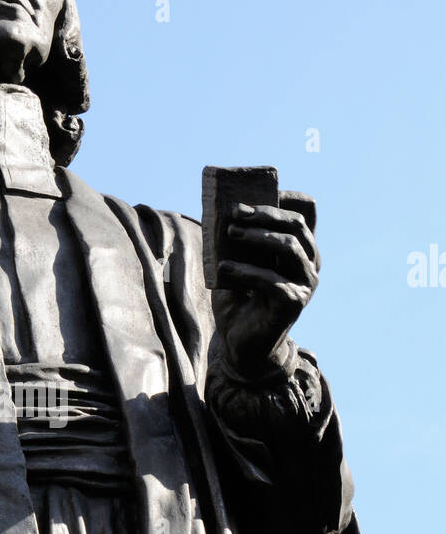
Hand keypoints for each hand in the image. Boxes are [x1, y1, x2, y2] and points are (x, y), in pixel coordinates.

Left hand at [211, 199, 319, 377]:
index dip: (286, 196)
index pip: (305, 211)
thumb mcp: (237, 262)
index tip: (258, 191)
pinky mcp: (294, 303)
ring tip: (230, 233)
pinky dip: (245, 271)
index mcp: (299, 247)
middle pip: (296, 224)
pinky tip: (224, 268)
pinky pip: (271, 280)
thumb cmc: (239, 299)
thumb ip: (237, 240)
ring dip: (258, 236)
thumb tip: (224, 212)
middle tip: (235, 212)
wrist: (242, 343)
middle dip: (265, 213)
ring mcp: (305, 283)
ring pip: (289, 247)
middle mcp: (309, 262)